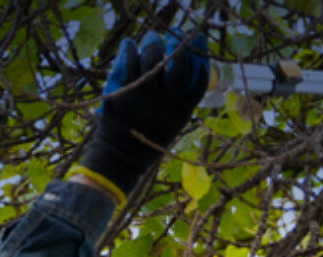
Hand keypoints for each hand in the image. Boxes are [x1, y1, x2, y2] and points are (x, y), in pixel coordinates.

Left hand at [81, 29, 209, 198]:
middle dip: (177, 43)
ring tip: (150, 39)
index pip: (198, 78)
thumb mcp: (174, 123)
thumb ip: (180, 99)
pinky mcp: (123, 92)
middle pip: (178, 63)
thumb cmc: (149, 138)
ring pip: (153, 58)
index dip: (200, 56)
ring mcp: (144, 96)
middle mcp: (166, 102)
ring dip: (152, 43)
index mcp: (182, 111)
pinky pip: (128, 61)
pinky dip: (129, 49)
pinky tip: (129, 45)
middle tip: (173, 34)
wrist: (122, 157)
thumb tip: (188, 66)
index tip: (197, 39)